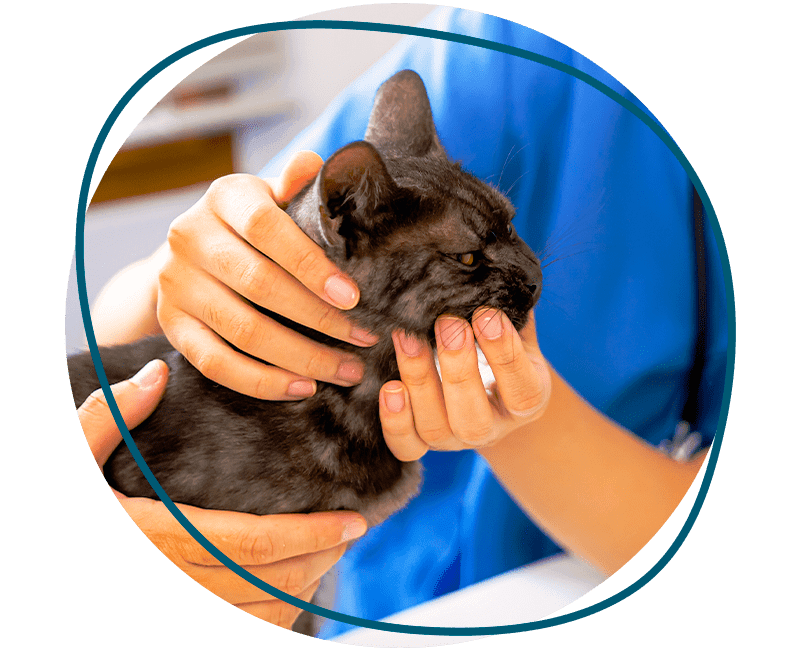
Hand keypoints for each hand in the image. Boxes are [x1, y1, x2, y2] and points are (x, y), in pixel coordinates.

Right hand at [77, 360, 366, 628]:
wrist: (43, 568)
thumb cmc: (56, 517)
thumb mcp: (68, 461)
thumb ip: (108, 418)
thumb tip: (154, 374)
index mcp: (160, 538)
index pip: (255, 541)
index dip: (311, 535)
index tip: (352, 520)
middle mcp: (175, 583)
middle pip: (271, 580)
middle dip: (321, 557)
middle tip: (353, 530)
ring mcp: (180, 610)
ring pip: (263, 612)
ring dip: (306, 585)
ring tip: (331, 552)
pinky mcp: (180, 621)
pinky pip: (245, 630)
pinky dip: (278, 613)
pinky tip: (293, 584)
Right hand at [155, 151, 377, 399]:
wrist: (190, 253)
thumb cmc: (251, 224)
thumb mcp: (271, 197)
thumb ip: (295, 188)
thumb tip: (315, 163)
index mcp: (225, 197)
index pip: (269, 229)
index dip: (313, 266)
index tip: (354, 298)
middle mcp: (190, 237)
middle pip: (260, 286)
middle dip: (321, 320)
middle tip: (366, 340)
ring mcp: (176, 285)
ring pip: (244, 331)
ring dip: (303, 358)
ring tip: (347, 371)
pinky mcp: (172, 326)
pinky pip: (218, 364)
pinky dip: (264, 382)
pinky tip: (304, 388)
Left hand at [378, 309, 551, 460]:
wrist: (487, 388)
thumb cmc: (499, 346)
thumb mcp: (516, 331)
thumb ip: (510, 310)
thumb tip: (496, 266)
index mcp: (526, 401)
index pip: (521, 389)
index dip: (504, 354)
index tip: (486, 315)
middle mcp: (492, 428)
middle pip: (474, 417)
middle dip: (458, 369)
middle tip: (446, 323)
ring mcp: (455, 440)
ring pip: (436, 428)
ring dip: (420, 382)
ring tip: (407, 339)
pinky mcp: (424, 443)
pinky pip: (407, 447)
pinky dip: (395, 421)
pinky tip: (388, 387)